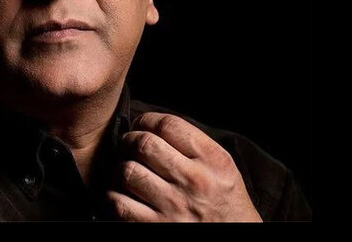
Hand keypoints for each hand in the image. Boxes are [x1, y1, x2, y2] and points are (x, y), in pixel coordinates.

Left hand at [106, 112, 261, 221]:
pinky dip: (115, 196)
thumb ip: (194, 146)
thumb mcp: (224, 169)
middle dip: (129, 140)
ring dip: (121, 168)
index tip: (142, 124)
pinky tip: (124, 195)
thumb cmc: (226, 206)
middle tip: (129, 146)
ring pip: (127, 171)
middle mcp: (194, 182)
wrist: (237, 241)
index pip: (168, 125)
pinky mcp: (156, 228)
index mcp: (213, 161)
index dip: (146, 120)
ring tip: (127, 171)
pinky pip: (119, 203)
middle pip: (144, 144)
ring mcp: (174, 207)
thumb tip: (153, 126)